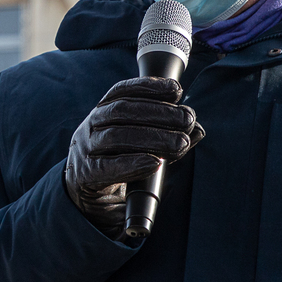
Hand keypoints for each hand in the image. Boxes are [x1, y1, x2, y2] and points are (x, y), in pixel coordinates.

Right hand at [64, 77, 203, 239]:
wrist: (90, 194)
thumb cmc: (118, 160)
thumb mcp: (140, 143)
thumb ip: (167, 134)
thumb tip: (198, 130)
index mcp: (102, 111)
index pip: (121, 91)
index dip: (148, 86)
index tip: (177, 90)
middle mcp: (90, 125)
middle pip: (122, 111)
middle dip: (159, 112)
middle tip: (187, 119)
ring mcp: (84, 148)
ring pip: (116, 136)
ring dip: (153, 137)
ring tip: (181, 143)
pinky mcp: (84, 174)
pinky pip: (107, 167)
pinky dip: (133, 164)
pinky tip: (155, 163)